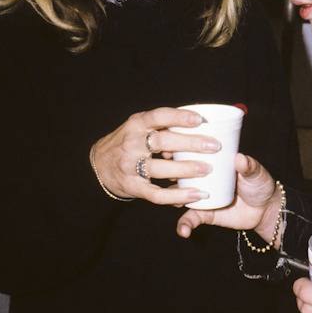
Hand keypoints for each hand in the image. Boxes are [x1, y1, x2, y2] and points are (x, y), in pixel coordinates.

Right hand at [91, 107, 219, 205]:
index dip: (179, 117)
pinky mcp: (133, 187)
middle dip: (190, 144)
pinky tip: (196, 195)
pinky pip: (157, 194)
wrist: (98, 165)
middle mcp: (131, 144)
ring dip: (185, 169)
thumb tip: (199, 125)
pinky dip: (178, 196)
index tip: (200, 120)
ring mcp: (130, 166)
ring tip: (207, 169)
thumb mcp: (139, 127)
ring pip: (160, 169)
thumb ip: (163, 126)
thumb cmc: (128, 142)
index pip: (158, 116)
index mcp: (136, 124)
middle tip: (214, 146)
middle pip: (162, 142)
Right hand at [176, 154, 280, 238]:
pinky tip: (184, 231)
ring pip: (179, 196)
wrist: (265, 210)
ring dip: (172, 199)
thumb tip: (240, 158)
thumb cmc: (260, 184)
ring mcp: (200, 196)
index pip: (190, 152)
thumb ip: (249, 166)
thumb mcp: (256, 173)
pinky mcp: (203, 214)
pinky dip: (184, 225)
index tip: (169, 150)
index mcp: (212, 162)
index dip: (176, 150)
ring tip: (176, 202)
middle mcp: (201, 177)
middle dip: (170, 174)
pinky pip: (190, 219)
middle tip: (170, 175)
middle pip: (179, 173)